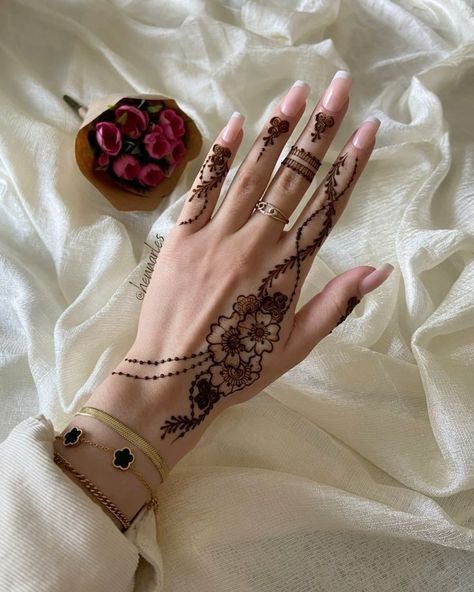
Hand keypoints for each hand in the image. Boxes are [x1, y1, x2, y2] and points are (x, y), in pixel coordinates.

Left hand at [88, 72, 392, 469]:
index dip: (349, 165)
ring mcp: (215, 235)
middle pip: (294, 176)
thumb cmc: (236, 367)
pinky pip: (203, 187)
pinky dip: (219, 154)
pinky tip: (235, 124)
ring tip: (296, 94)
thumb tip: (379, 270)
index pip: (327, 206)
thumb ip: (336, 304)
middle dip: (320, 129)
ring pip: (252, 172)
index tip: (366, 129)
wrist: (170, 378)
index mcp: (287, 269)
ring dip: (276, 130)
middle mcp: (255, 242)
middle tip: (338, 88)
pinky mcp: (180, 236)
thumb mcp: (295, 346)